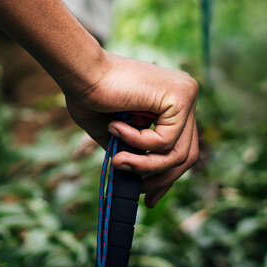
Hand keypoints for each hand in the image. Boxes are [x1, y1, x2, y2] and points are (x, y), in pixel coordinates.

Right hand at [64, 52, 200, 206]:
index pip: (182, 146)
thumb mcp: (115, 132)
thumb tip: (140, 181)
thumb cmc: (88, 94)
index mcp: (172, 101)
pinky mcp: (181, 96)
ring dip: (144, 165)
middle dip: (162, 178)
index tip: (148, 196)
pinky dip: (138, 142)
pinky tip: (116, 127)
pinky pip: (166, 140)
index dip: (166, 175)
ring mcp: (187, 94)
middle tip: (141, 193)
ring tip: (118, 161)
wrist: (80, 71)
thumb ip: (133, 150)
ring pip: (178, 153)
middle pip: (187, 153)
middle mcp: (186, 95)